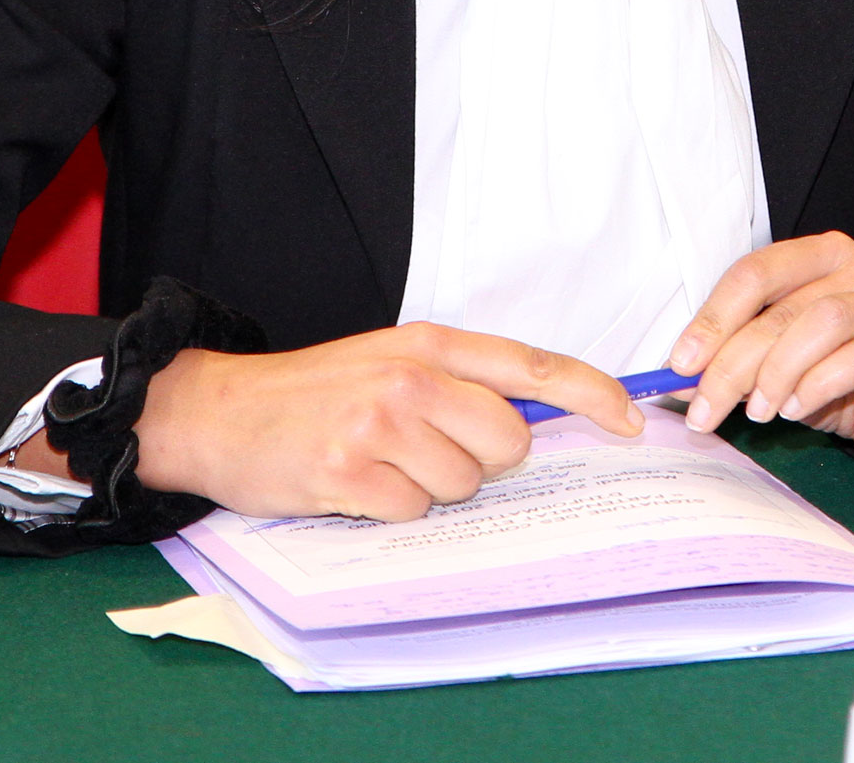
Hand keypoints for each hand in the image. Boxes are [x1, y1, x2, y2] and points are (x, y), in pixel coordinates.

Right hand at [123, 322, 641, 519]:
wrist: (223, 410)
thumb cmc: (317, 391)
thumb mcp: (390, 361)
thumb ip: (458, 381)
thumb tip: (535, 419)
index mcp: (429, 342)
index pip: (531, 365)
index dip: (591, 393)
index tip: (631, 420)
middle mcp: (411, 374)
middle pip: (506, 440)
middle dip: (480, 461)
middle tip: (424, 450)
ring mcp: (379, 421)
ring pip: (462, 483)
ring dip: (429, 488)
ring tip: (380, 463)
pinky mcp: (348, 469)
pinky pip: (412, 512)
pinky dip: (391, 510)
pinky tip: (355, 485)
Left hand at [668, 232, 853, 472]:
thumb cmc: (850, 381)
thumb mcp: (788, 362)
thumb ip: (745, 356)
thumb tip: (684, 374)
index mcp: (826, 256)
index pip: (758, 271)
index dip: (713, 317)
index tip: (681, 363)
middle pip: (783, 306)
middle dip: (733, 360)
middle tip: (705, 407)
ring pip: (824, 322)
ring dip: (777, 371)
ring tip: (759, 411)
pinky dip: (819, 384)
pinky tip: (799, 410)